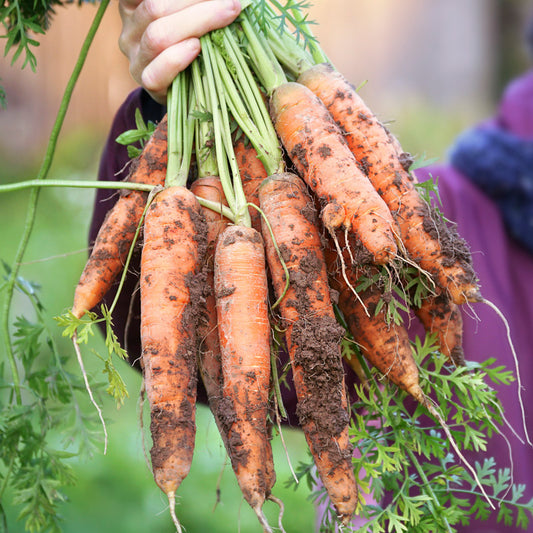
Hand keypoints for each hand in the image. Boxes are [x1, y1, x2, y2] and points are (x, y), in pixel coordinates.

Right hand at [119, 0, 241, 103]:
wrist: (191, 87)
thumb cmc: (193, 40)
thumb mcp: (187, 17)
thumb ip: (193, 6)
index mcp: (133, 5)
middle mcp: (130, 29)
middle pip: (154, 8)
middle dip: (196, 1)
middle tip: (231, 2)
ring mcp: (136, 58)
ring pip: (157, 36)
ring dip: (198, 22)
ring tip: (227, 14)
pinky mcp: (148, 83)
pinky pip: (157, 72)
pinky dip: (177, 58)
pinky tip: (196, 46)